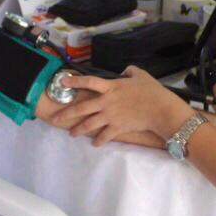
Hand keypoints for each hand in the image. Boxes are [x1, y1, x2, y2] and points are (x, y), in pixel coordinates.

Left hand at [52, 66, 192, 144]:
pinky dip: (99, 141)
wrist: (159, 109)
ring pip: (89, 124)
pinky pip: (104, 136)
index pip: (89, 82)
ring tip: (71, 134)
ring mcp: (110, 116)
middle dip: (67, 114)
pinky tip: (94, 144)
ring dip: (78, 130)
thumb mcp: (140, 74)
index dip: (75, 81)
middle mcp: (106, 102)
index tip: (63, 81)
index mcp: (111, 87)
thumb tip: (124, 72)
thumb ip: (129, 71)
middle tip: (55, 119)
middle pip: (82, 108)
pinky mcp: (117, 128)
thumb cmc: (151, 91)